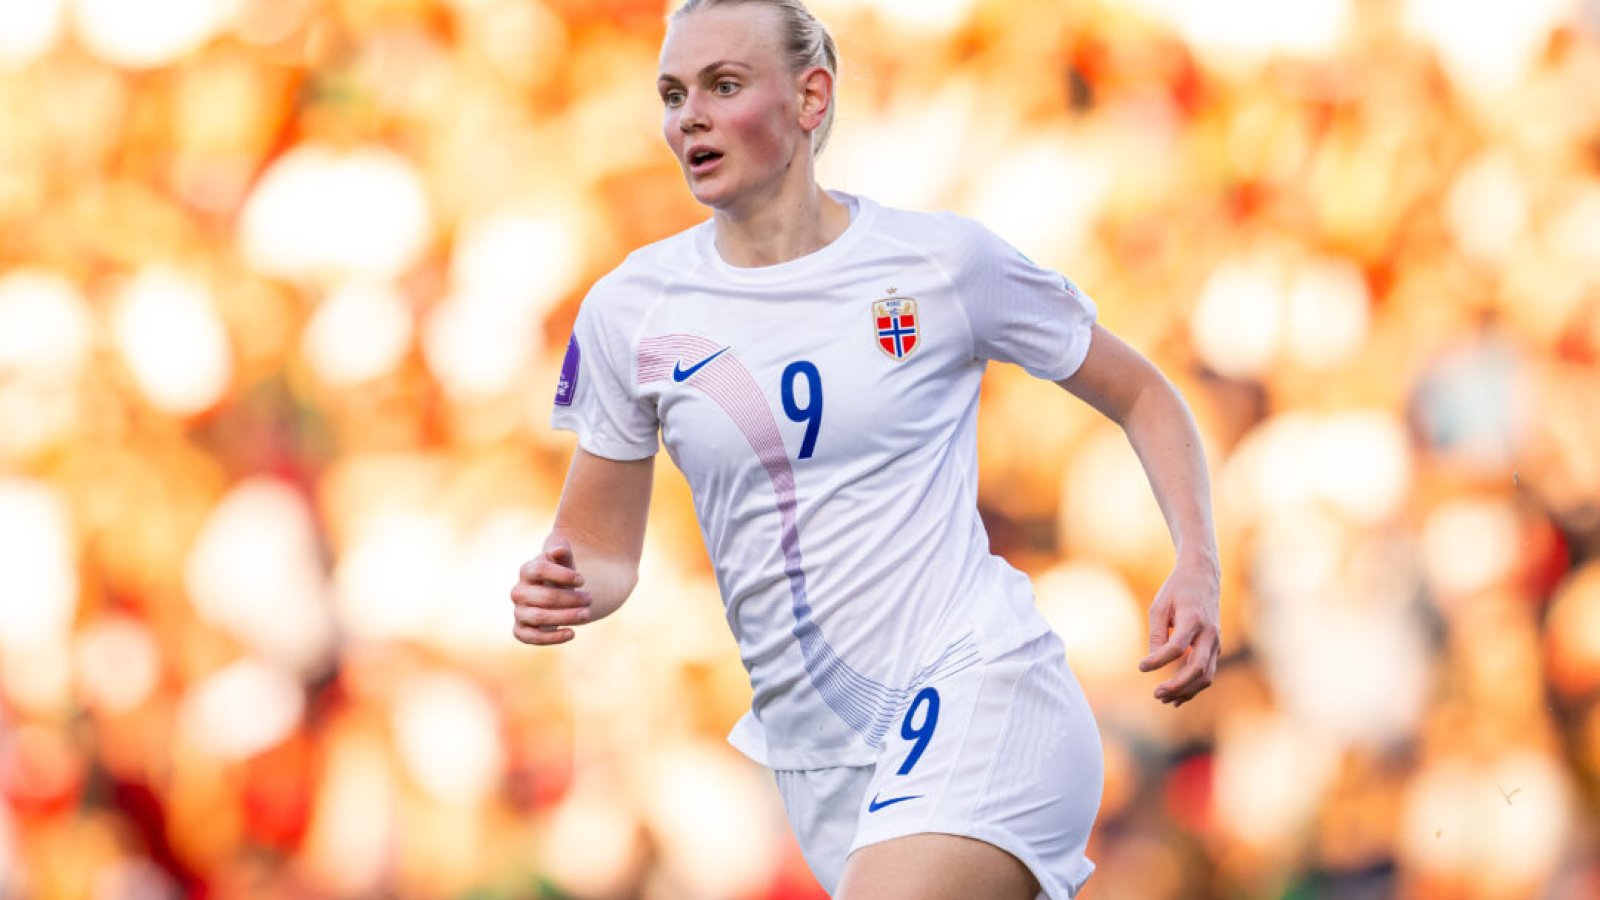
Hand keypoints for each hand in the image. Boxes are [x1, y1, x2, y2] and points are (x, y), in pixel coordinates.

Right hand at [509, 539, 591, 645]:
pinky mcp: (521, 630)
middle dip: (571, 598)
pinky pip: (531, 637)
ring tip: (587, 614)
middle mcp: (518, 592)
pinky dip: (552, 637)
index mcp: (527, 570)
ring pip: (539, 617)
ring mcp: (519, 612)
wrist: (557, 595)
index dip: (563, 574)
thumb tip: (559, 550)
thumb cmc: (561, 575)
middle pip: (545, 596)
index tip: (582, 579)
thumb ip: (562, 552)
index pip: (540, 569)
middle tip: (590, 599)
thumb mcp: (564, 561)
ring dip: (566, 617)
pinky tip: (572, 633)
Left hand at [1138, 556, 1220, 705]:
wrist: (1203, 578)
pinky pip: (1208, 673)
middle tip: (1156, 693)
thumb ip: (1156, 634)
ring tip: (1163, 699)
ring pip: (1206, 675)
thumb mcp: (1159, 607)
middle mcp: (1210, 633)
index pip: (1177, 646)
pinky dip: (1193, 688)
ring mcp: (1216, 642)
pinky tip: (1176, 698)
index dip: (1159, 660)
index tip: (1141, 667)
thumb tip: (1153, 661)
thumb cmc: (1176, 591)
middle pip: (1198, 667)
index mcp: (1193, 618)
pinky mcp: (1215, 648)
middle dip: (1177, 685)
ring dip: (1186, 691)